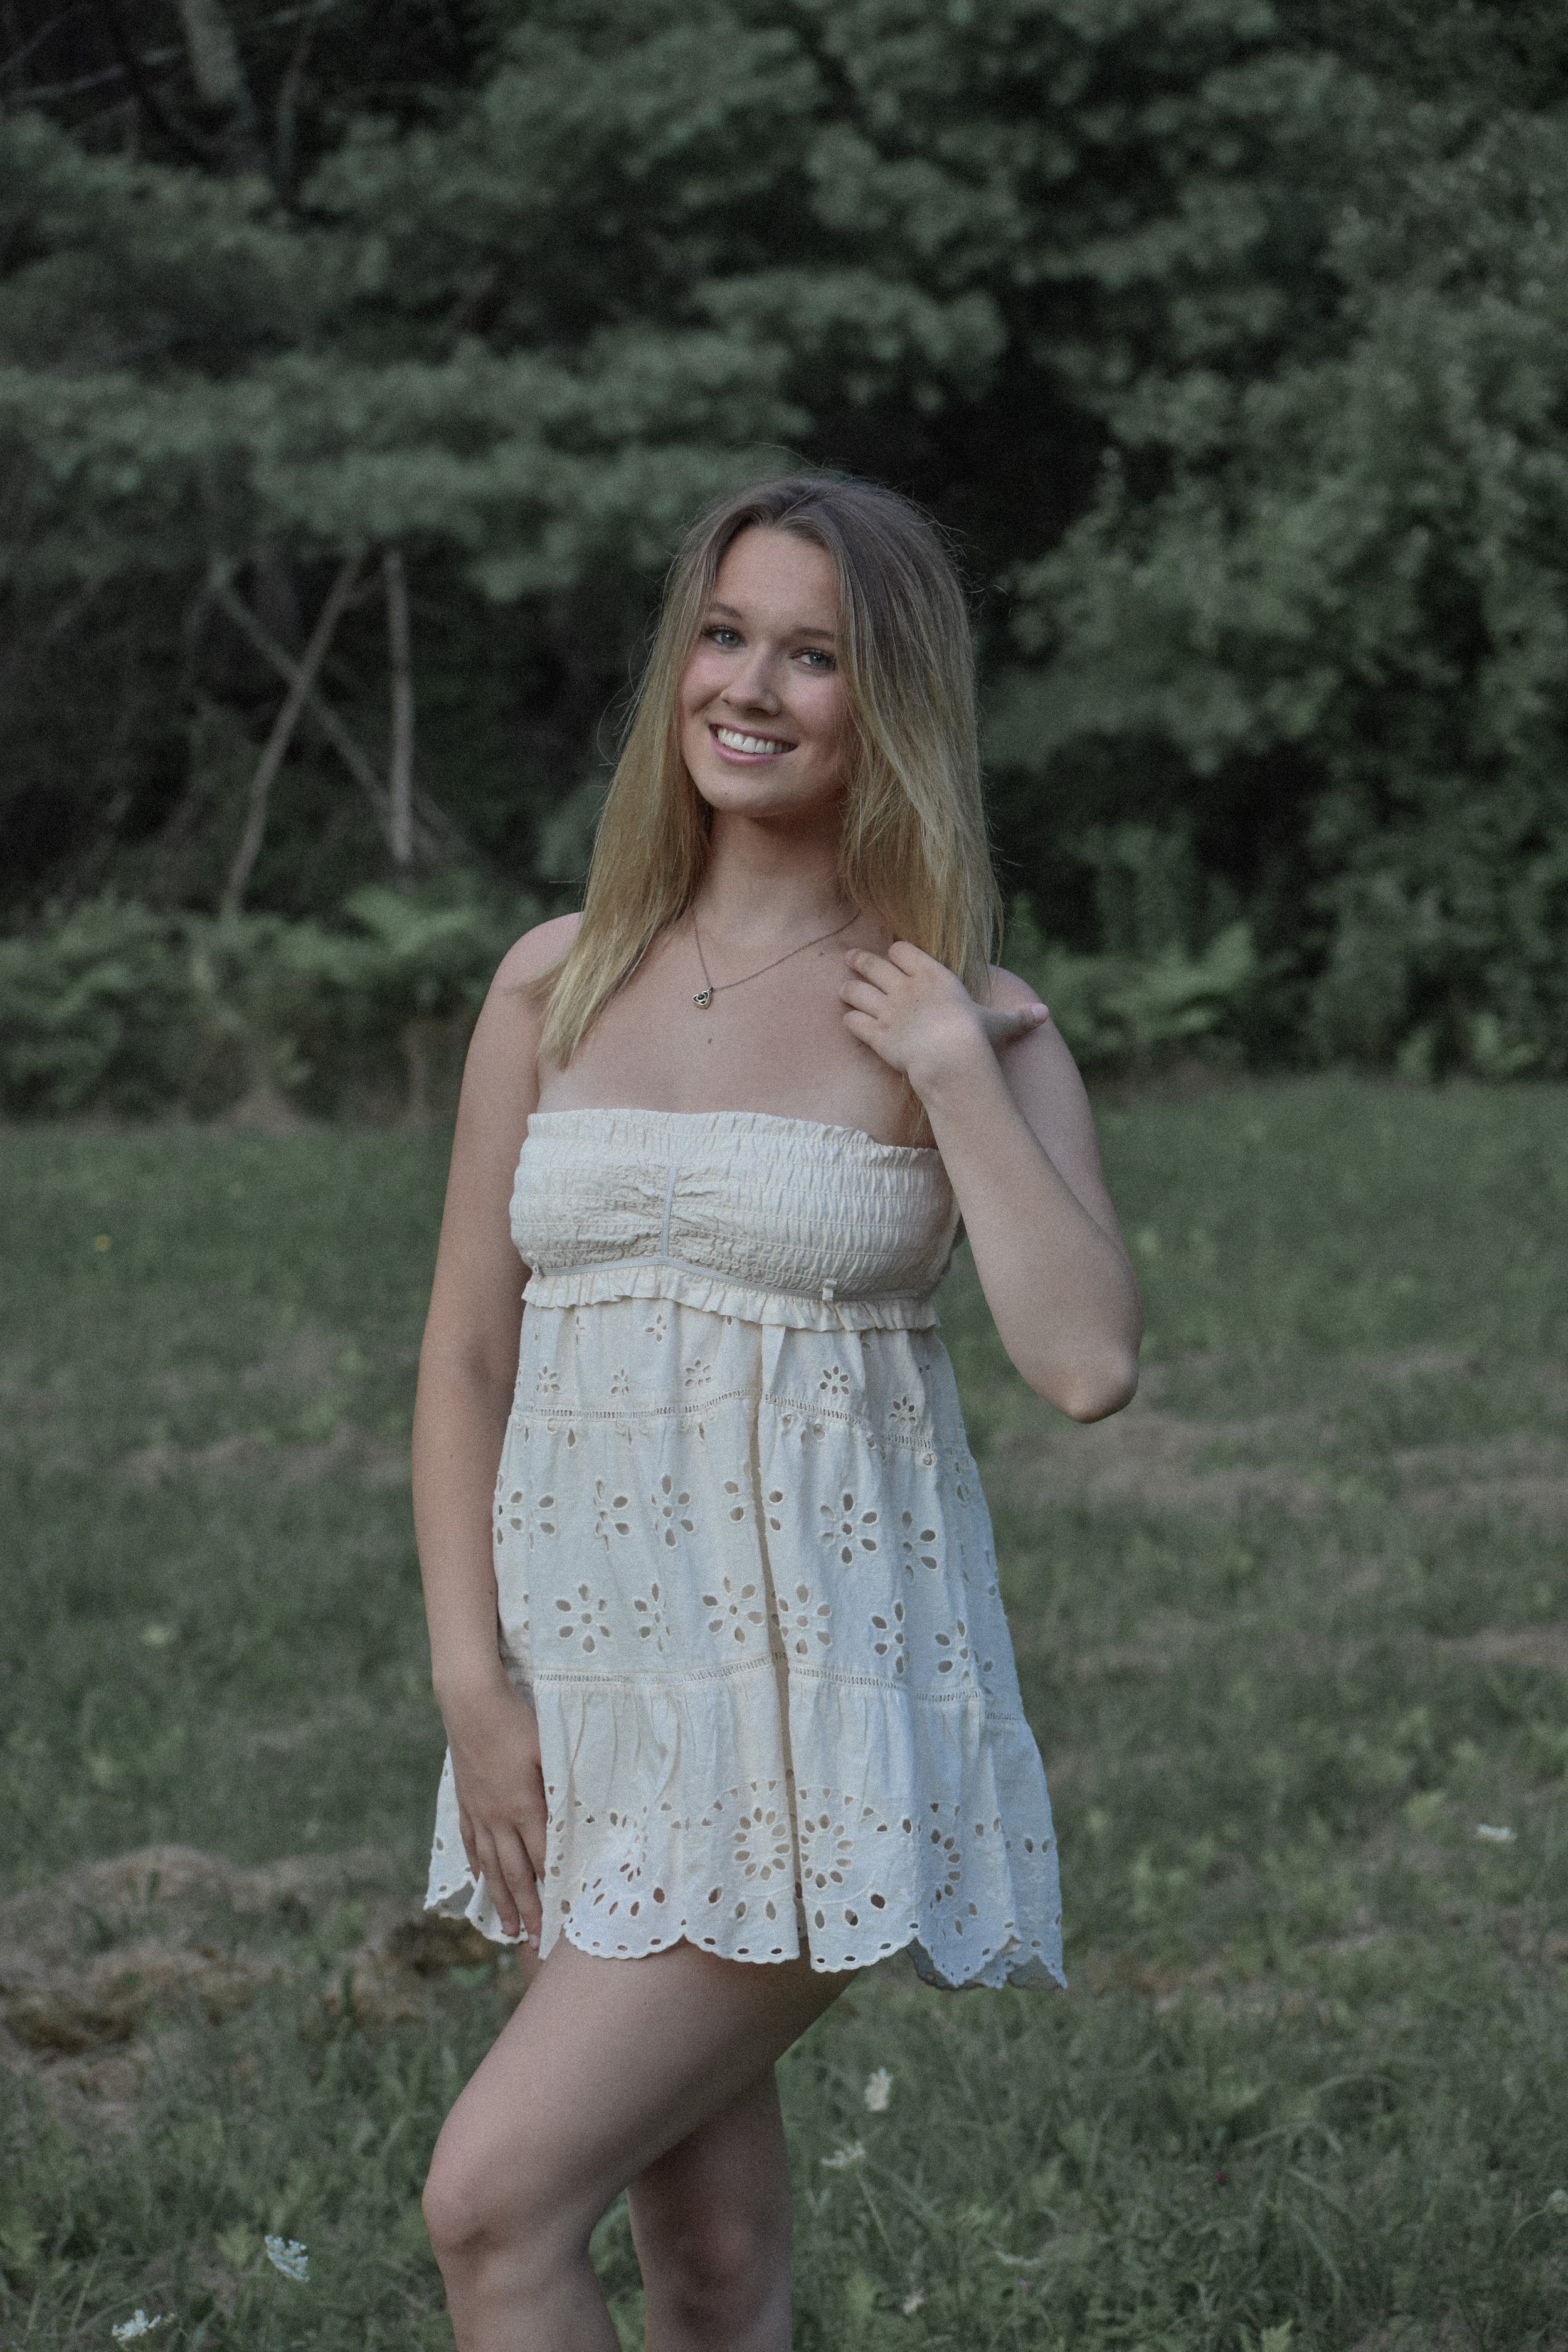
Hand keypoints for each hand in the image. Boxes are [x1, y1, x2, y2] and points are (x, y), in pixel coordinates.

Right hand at [444, 1673, 546, 1944]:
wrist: (470, 1704)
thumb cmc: (518, 1722)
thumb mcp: (550, 1750)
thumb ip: (563, 1786)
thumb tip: (581, 1816)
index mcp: (524, 1806)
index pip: (543, 1860)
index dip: (553, 1892)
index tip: (564, 1920)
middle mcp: (499, 1818)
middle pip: (515, 1875)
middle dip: (528, 1911)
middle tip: (536, 1944)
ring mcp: (478, 1813)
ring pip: (491, 1868)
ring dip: (501, 1901)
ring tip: (508, 1930)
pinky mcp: (465, 1803)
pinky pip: (472, 1844)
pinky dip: (478, 1868)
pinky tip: (481, 1883)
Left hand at [840, 942, 1048, 1093]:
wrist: (950, 1058)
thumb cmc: (977, 1038)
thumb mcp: (999, 1024)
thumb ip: (1018, 1018)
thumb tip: (1044, 1015)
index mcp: (932, 975)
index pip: (902, 950)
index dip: (896, 953)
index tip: (892, 954)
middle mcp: (904, 988)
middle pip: (872, 964)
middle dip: (860, 960)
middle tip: (850, 958)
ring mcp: (887, 1011)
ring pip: (856, 990)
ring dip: (848, 988)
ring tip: (843, 988)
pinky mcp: (875, 1036)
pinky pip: (853, 1022)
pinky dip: (849, 1020)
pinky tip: (849, 1020)